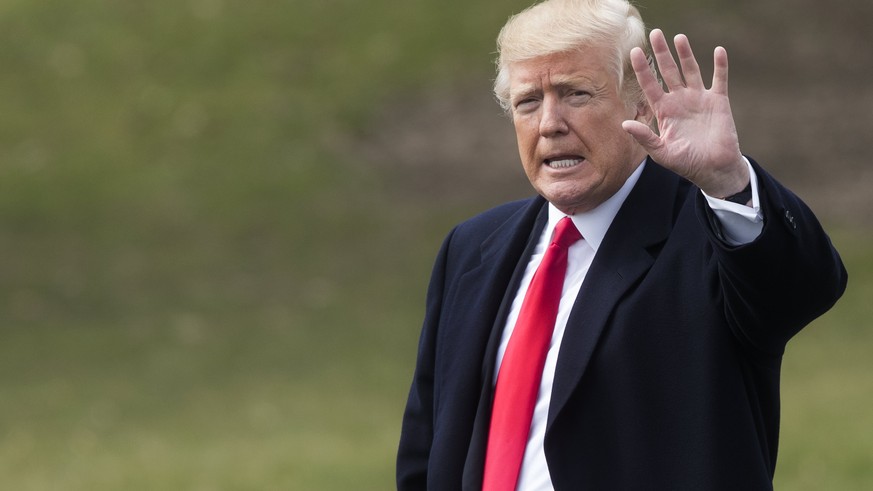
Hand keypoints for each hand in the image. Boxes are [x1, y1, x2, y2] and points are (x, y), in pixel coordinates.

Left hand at [622, 29, 747, 197]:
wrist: (713, 169)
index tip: (635, 52)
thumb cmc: (685, 162)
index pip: (650, 85)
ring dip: (685, 54)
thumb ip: (644, 137)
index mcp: (664, 111)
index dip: (643, 69)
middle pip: (668, 71)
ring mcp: (699, 99)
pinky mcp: (718, 101)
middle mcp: (679, 100)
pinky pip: (719, 79)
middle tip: (655, 33)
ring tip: (679, 37)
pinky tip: (718, 51)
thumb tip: (624, 124)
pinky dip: (720, 66)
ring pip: (690, 70)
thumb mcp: (661, 152)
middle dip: (661, 53)